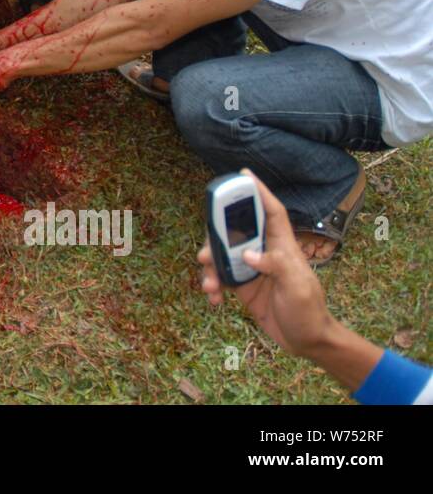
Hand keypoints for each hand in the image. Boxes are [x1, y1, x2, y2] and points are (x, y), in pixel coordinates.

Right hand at [197, 172, 335, 356]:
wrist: (307, 341)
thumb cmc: (309, 312)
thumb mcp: (298, 288)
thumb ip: (276, 266)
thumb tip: (247, 254)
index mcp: (283, 246)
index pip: (271, 212)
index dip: (259, 191)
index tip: (243, 174)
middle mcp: (265, 252)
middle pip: (235, 231)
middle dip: (216, 238)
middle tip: (206, 254)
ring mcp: (252, 269)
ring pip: (222, 255)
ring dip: (210, 268)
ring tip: (208, 285)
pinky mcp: (242, 286)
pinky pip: (220, 278)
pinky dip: (213, 286)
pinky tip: (214, 299)